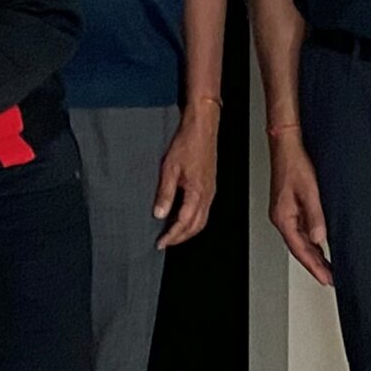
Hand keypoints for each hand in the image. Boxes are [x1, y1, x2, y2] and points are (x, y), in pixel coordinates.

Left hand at [153, 100, 220, 246]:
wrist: (202, 127)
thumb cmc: (188, 142)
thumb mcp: (170, 168)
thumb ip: (165, 193)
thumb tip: (159, 214)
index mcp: (198, 192)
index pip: (184, 223)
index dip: (172, 236)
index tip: (160, 243)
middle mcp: (207, 194)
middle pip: (196, 226)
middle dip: (181, 237)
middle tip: (165, 243)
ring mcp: (210, 191)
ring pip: (202, 220)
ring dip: (187, 230)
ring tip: (172, 234)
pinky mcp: (209, 186)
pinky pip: (204, 210)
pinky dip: (193, 220)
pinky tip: (182, 217)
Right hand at [267, 125, 332, 285]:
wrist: (287, 145)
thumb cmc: (294, 163)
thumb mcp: (309, 191)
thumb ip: (315, 216)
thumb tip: (319, 238)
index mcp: (283, 217)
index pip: (300, 249)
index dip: (314, 266)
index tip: (326, 279)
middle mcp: (283, 217)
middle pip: (299, 248)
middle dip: (315, 265)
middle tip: (330, 279)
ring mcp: (286, 213)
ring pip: (301, 241)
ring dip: (314, 254)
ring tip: (328, 267)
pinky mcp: (291, 206)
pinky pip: (302, 230)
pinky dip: (312, 241)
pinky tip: (321, 244)